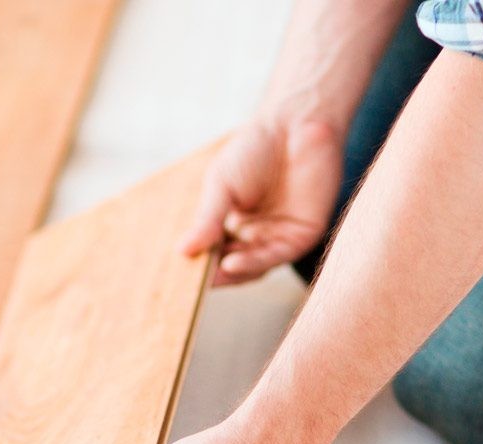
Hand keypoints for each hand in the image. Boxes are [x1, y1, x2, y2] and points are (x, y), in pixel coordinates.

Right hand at [180, 118, 342, 284]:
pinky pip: (275, 256)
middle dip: (214, 274)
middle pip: (233, 265)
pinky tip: (231, 263)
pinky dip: (253, 264)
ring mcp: (279, 236)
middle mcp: (257, 235)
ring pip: (254, 266)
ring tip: (213, 273)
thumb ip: (207, 221)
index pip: (215, 252)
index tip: (180, 271)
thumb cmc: (256, 148)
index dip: (199, 263)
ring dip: (232, 273)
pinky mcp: (302, 235)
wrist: (295, 122)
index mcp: (234, 224)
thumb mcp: (221, 187)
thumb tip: (182, 251)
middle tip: (194, 283)